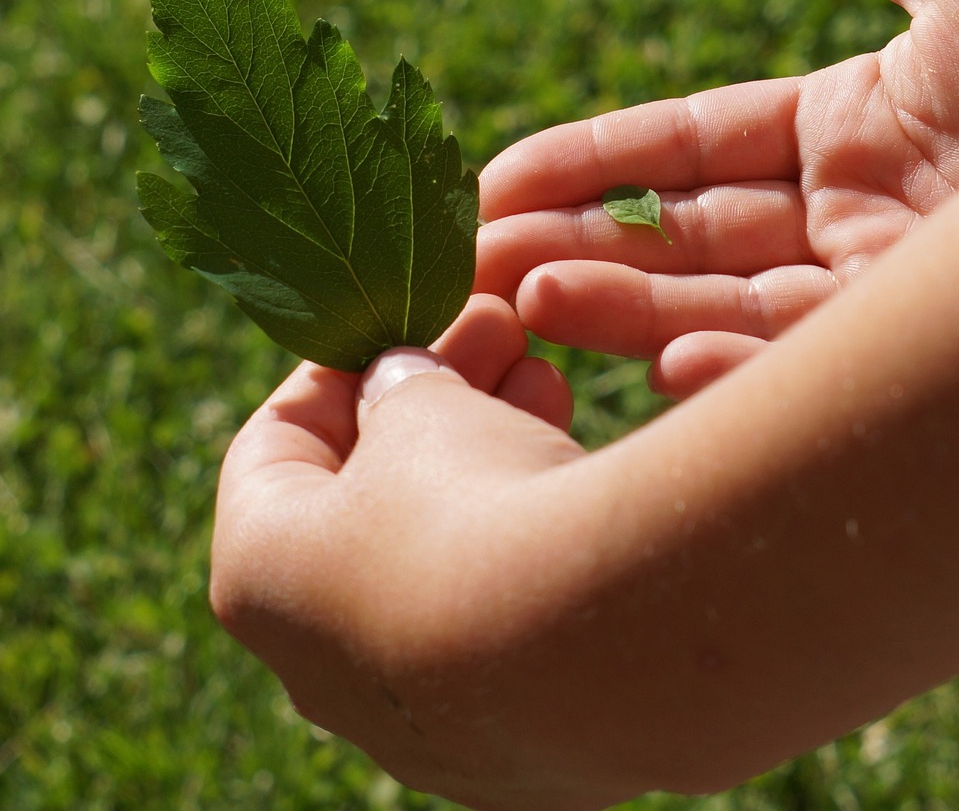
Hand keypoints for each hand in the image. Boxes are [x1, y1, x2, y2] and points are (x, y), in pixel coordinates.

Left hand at [210, 296, 611, 810]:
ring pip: (440, 556)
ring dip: (485, 456)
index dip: (337, 367)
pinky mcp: (509, 745)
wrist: (588, 652)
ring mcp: (419, 716)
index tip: (396, 320)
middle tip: (496, 331)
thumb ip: (399, 384)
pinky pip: (501, 619)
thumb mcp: (422, 406)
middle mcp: (324, 663)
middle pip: (367, 498)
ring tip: (547, 378)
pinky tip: (571, 467)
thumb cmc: (464, 504)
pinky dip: (524, 537)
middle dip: (431, 401)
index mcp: (263, 576)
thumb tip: (397, 379)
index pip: (273, 446)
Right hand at [477, 0, 958, 396]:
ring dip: (629, 317)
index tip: (496, 178)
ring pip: (730, 316)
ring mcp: (889, 293)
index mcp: (846, 128)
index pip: (686, 154)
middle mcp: (853, 219)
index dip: (590, 165)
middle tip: (476, 266)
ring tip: (530, 307)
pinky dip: (742, 379)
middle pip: (687, 245)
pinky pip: (816, 372)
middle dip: (579, 253)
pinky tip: (665, 371)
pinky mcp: (934, 349)